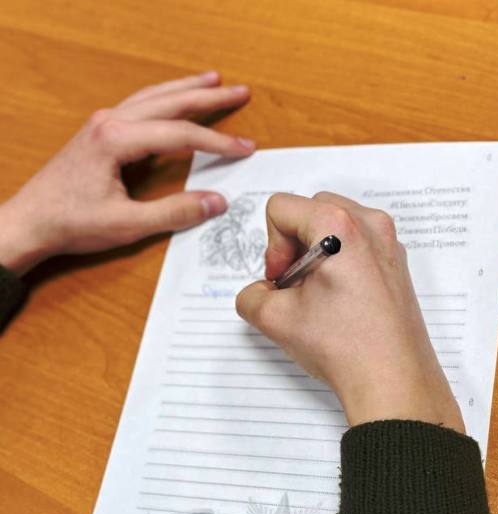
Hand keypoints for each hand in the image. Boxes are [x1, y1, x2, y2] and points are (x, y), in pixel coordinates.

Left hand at [0, 71, 254, 274]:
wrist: (30, 222)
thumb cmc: (71, 222)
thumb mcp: (128, 224)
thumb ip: (175, 212)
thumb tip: (216, 202)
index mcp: (116, 139)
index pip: (180, 134)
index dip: (217, 142)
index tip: (244, 148)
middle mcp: (110, 122)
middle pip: (169, 102)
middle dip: (208, 97)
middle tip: (240, 91)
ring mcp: (103, 124)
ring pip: (153, 97)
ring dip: (185, 90)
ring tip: (212, 82)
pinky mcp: (99, 133)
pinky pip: (139, 106)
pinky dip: (164, 100)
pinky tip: (174, 101)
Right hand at [236, 192, 464, 431]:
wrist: (392, 380)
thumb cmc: (346, 347)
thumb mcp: (274, 319)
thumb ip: (251, 295)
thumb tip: (260, 291)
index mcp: (339, 227)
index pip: (280, 208)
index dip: (271, 246)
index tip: (283, 281)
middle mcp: (369, 225)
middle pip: (309, 211)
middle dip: (293, 246)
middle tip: (295, 287)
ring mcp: (388, 243)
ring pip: (334, 227)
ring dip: (316, 254)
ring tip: (317, 296)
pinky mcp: (396, 263)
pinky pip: (356, 245)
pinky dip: (339, 263)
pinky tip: (339, 302)